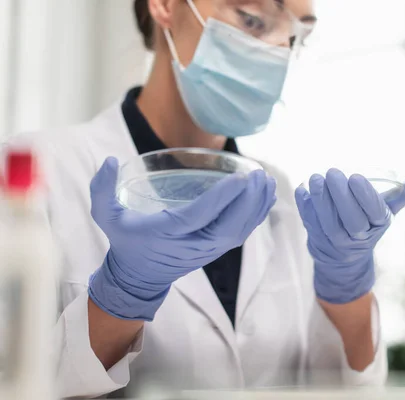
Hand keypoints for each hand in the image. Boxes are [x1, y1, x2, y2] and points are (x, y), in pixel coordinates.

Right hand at [88, 157, 275, 320]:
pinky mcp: (215, 250)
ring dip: (256, 207)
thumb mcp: (106, 217)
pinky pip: (241, 234)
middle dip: (247, 202)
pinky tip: (266, 196)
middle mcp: (191, 245)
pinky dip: (256, 215)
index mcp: (166, 233)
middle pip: (227, 226)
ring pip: (239, 231)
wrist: (138, 276)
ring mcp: (207, 250)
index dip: (221, 199)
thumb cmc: (125, 241)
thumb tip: (110, 161)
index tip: (240, 178)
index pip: (199, 216)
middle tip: (259, 174)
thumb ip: (102, 190)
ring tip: (267, 180)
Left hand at [294, 169, 404, 303]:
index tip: (355, 177)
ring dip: (320, 200)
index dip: (365, 196)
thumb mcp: (385, 211)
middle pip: (350, 219)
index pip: (373, 212)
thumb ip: (402, 195)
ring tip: (315, 178)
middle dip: (340, 196)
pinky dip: (304, 207)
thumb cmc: (367, 223)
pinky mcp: (316, 237)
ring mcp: (336, 240)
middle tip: (332, 172)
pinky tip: (301, 190)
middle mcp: (358, 236)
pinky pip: (309, 223)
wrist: (344, 255)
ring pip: (328, 222)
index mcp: (377, 225)